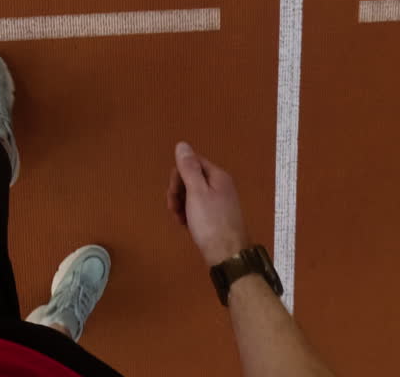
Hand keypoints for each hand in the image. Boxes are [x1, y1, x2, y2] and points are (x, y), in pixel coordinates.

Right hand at [167, 141, 250, 264]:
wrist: (227, 255)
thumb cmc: (210, 222)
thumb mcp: (196, 192)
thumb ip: (188, 168)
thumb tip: (182, 144)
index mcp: (217, 176)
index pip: (192, 162)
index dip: (178, 175)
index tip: (173, 192)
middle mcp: (221, 185)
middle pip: (192, 177)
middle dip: (178, 191)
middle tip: (173, 208)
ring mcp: (220, 201)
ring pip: (193, 194)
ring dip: (181, 204)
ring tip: (179, 219)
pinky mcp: (217, 216)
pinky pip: (198, 207)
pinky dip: (188, 213)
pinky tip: (185, 224)